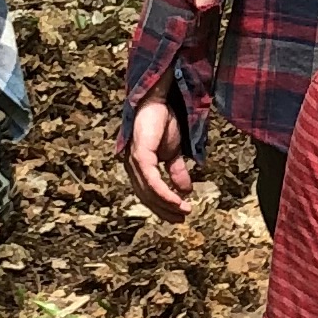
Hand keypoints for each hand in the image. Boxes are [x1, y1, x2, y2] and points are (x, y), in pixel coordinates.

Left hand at [126, 92, 197, 224]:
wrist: (161, 99)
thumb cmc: (164, 121)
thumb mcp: (174, 152)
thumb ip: (177, 172)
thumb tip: (186, 191)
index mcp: (138, 166)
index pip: (148, 193)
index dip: (163, 206)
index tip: (180, 215)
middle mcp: (131, 166)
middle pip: (146, 196)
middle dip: (165, 210)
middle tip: (183, 218)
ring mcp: (133, 160)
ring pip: (148, 191)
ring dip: (167, 204)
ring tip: (184, 210)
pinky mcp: (139, 154)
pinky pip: (151, 180)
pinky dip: (164, 193)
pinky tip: (177, 200)